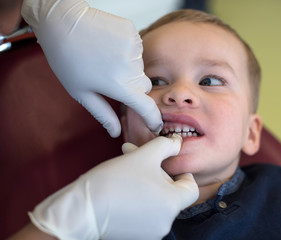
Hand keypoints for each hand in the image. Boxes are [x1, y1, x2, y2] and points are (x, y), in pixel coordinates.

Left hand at [21, 0, 161, 136]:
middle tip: (111, 81)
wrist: (62, 22)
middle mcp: (132, 68)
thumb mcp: (82, 93)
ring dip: (128, 69)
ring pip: (140, 67)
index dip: (153, 119)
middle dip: (133, 89)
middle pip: (145, 87)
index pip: (148, 108)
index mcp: (120, 86)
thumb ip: (103, 115)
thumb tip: (115, 133)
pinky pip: (136, 50)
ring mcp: (134, 48)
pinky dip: (127, 53)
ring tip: (106, 60)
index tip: (155, 125)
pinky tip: (109, 47)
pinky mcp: (133, 34)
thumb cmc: (67, 59)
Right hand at [29, 135, 198, 239]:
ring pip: (156, 202)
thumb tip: (177, 143)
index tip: (166, 165)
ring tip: (125, 171)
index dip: (182, 173)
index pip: (191, 188)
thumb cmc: (115, 181)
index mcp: (173, 203)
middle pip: (171, 193)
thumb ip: (165, 146)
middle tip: (136, 159)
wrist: (82, 209)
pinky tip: (120, 189)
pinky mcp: (135, 236)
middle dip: (156, 173)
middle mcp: (165, 222)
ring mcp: (150, 232)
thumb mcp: (144, 156)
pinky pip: (144, 213)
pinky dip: (137, 200)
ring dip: (145, 184)